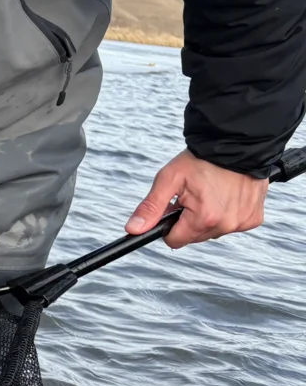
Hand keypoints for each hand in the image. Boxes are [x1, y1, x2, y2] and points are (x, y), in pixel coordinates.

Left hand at [126, 150, 267, 248]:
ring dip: (207, 218)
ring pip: (212, 232)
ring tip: (209, 193)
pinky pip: (231, 225)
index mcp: (204, 218)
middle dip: (187, 221)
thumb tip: (132, 229)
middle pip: (194, 237)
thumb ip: (150, 207)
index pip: (175, 241)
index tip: (172, 208)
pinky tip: (225, 195)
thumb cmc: (201, 159)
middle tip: (191, 196)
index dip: (168, 226)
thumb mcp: (169, 179)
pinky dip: (225, 214)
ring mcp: (243, 223)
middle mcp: (227, 225)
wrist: (236, 144)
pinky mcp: (254, 219)